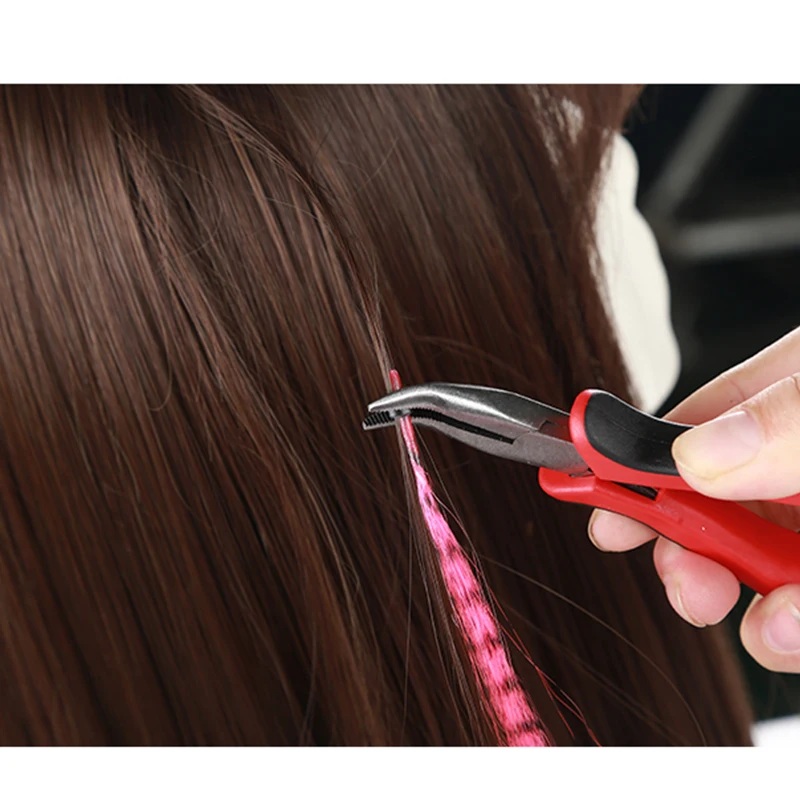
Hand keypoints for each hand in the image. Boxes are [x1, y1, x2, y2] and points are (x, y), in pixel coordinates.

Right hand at [589, 327, 799, 672]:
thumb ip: (789, 416)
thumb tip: (696, 455)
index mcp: (792, 399)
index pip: (695, 428)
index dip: (636, 465)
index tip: (591, 493)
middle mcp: (798, 465)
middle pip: (718, 510)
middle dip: (688, 552)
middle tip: (685, 578)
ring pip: (764, 576)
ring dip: (753, 613)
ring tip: (773, 622)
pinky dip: (793, 632)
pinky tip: (789, 628)